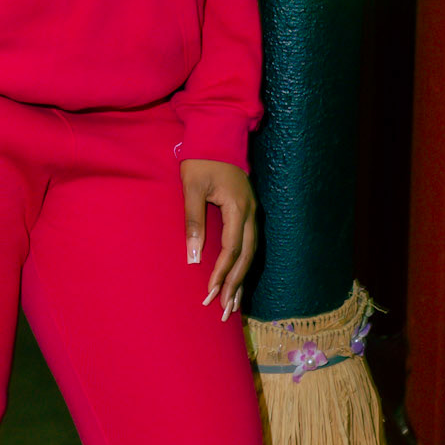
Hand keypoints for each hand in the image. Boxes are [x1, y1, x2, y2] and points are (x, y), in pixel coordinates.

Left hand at [180, 160, 255, 320]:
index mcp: (238, 207)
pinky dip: (243, 265)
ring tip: (233, 305)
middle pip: (247, 256)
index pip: (232, 249)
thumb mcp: (192, 188)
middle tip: (225, 310)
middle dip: (235, 285)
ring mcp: (251, 213)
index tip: (210, 293)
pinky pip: (248, 244)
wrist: (217, 134)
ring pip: (251, 253)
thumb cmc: (201, 160)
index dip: (221, 273)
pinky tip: (237, 281)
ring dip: (241, 279)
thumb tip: (194, 256)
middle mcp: (250, 213)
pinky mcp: (247, 212)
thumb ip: (193, 221)